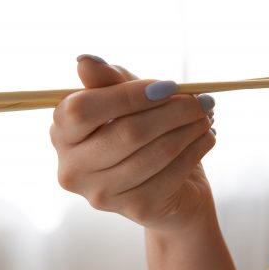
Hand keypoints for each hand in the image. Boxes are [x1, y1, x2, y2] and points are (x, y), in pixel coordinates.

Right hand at [50, 55, 217, 232]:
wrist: (170, 189)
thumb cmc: (144, 134)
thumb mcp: (129, 101)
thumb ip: (110, 82)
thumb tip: (85, 61)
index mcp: (62, 133)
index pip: (82, 109)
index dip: (129, 94)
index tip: (170, 86)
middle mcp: (72, 169)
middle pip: (128, 131)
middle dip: (175, 110)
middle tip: (203, 100)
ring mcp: (101, 194)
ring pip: (157, 151)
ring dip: (191, 128)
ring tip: (206, 116)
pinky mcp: (135, 208)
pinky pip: (173, 172)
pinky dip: (197, 149)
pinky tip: (207, 138)